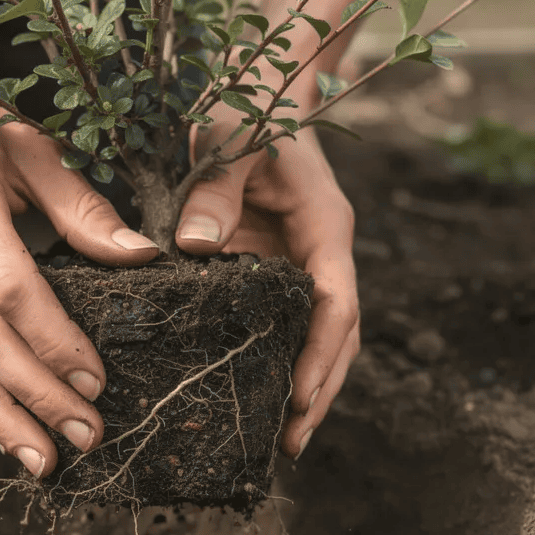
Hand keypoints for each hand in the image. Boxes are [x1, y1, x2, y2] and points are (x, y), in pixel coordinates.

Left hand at [181, 113, 359, 458]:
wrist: (258, 88)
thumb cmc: (249, 104)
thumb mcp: (232, 136)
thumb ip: (216, 188)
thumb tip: (197, 248)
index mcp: (325, 227)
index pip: (338, 305)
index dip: (323, 357)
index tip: (303, 401)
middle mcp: (320, 252)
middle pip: (337, 334)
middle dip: (321, 390)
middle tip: (292, 445)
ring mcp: (298, 262)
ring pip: (314, 334)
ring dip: (304, 384)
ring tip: (280, 439)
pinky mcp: (272, 265)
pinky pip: (280, 320)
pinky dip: (275, 358)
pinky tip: (252, 391)